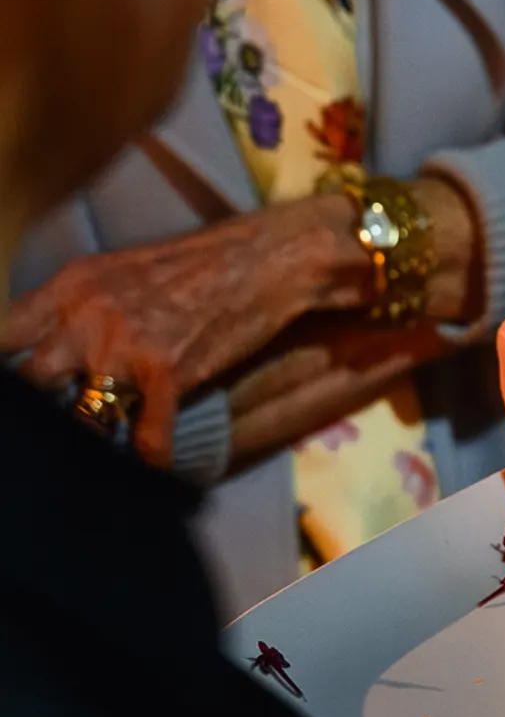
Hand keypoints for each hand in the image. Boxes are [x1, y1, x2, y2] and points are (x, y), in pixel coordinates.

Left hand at [2, 199, 370, 461]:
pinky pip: (145, 438)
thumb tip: (45, 349)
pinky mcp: (168, 373)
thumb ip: (76, 308)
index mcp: (71, 287)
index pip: (4, 336)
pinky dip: (152, 454)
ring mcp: (125, 346)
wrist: (266, 258)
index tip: (21, 392)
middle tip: (62, 420)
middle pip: (31, 381)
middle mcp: (87, 316)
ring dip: (95, 434)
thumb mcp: (118, 273)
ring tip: (107, 444)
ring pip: (81, 416)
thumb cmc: (198, 265)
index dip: (6, 368)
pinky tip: (157, 457)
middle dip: (43, 404)